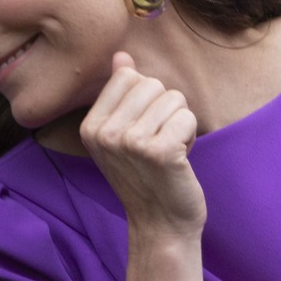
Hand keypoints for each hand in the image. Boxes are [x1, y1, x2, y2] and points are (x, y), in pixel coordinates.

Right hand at [81, 52, 205, 239]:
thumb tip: (121, 56)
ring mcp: (130, 142)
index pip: (128, 76)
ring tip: (169, 151)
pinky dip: (191, 135)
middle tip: (158, 143)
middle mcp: (105, 133)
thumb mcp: (122, 134)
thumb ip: (120, 93)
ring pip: (173, 99)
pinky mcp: (158, 152)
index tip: (144, 128)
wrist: (160, 224)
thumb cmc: (145, 176)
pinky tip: (180, 159)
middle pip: (152, 84)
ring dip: (179, 123)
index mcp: (90, 126)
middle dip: (165, 109)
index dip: (146, 98)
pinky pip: (187, 117)